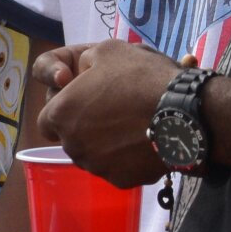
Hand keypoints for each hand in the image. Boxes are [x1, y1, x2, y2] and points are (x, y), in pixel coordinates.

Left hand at [36, 38, 174, 185]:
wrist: (183, 114)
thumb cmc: (141, 77)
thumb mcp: (106, 51)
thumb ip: (82, 62)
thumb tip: (77, 72)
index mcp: (60, 114)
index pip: (48, 119)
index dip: (65, 108)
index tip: (85, 100)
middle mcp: (72, 145)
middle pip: (72, 138)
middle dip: (86, 125)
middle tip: (113, 109)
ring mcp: (96, 166)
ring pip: (94, 155)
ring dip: (105, 142)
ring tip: (132, 124)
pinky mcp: (121, 181)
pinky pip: (117, 167)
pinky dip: (126, 157)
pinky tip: (143, 140)